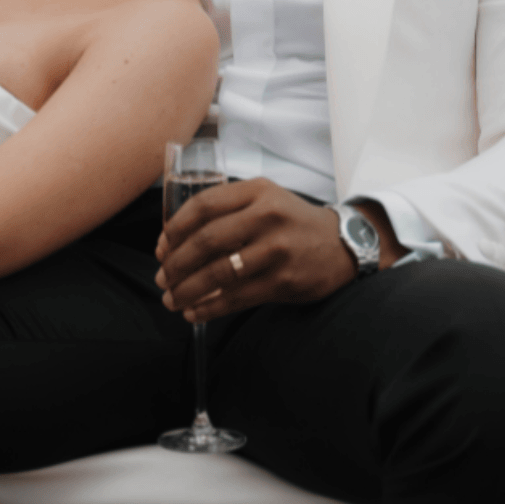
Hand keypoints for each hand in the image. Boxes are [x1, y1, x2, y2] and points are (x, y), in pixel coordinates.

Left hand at [154, 177, 361, 321]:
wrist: (343, 244)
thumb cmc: (292, 222)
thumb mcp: (264, 199)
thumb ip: (226, 210)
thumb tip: (173, 242)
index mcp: (257, 191)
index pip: (203, 206)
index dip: (175, 228)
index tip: (161, 247)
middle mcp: (267, 216)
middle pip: (206, 241)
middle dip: (176, 263)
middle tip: (162, 277)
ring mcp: (276, 249)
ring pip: (218, 272)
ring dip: (187, 289)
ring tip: (172, 298)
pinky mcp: (284, 280)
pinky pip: (236, 297)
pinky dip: (209, 307)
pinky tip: (194, 312)